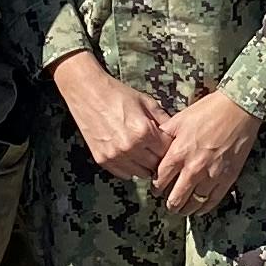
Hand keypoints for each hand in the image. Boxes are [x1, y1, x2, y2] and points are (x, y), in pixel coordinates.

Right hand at [52, 51, 171, 181]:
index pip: (167, 152)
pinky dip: (130, 167)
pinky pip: (124, 174)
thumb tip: (177, 133)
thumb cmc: (118, 94)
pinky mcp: (102, 160)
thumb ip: (163, 119)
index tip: (167, 143)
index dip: (169, 147)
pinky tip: (130, 155)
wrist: (88, 92)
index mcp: (143, 131)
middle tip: (156, 149)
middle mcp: (130, 147)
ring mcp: (115, 155)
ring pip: (141, 173)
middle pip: (155, 165)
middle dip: (159, 158)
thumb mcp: (146, 102)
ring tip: (144, 153)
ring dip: (145, 165)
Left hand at [150, 89, 262, 220]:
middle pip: (175, 198)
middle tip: (168, 203)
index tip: (156, 188)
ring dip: (185, 208)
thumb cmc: (207, 111)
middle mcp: (193, 169)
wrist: (238, 110)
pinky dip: (204, 208)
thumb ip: (164, 136)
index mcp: (178, 154)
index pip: (160, 181)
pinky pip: (212, 200)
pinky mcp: (227, 178)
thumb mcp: (179, 120)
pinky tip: (199, 209)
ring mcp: (211, 176)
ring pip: (193, 203)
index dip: (156, 187)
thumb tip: (152, 145)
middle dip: (169, 203)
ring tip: (181, 209)